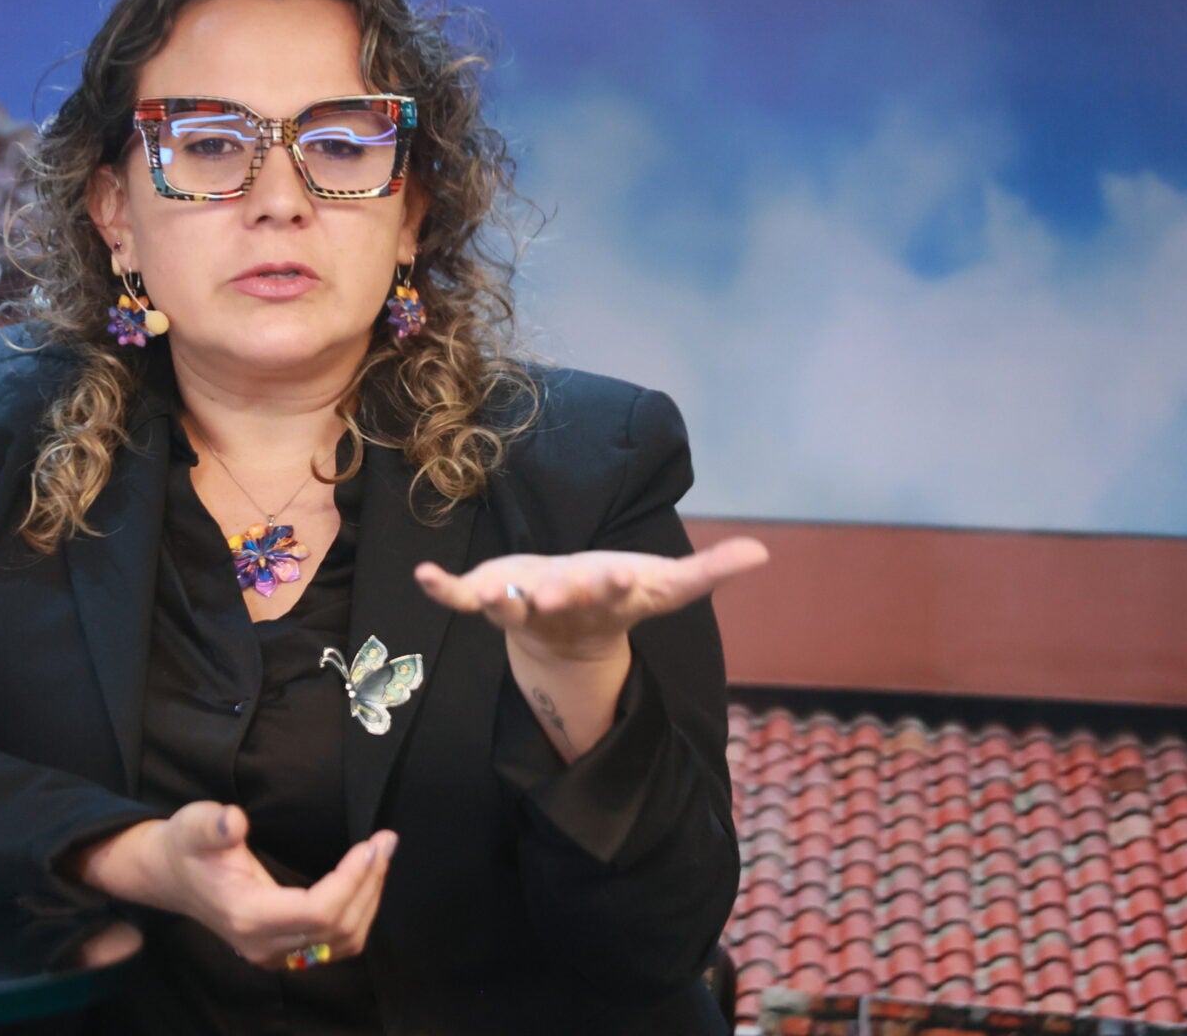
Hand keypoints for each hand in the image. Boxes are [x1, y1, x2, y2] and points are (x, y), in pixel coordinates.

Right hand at [78, 801, 395, 970]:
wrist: (169, 875)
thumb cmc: (186, 846)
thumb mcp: (194, 824)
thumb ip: (213, 824)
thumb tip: (234, 821)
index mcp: (247, 915)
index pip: (319, 911)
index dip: (353, 879)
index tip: (372, 843)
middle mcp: (263, 943)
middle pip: (338, 928)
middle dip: (370, 883)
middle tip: (385, 841)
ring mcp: (273, 952)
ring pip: (342, 942)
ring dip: (369, 901)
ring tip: (379, 858)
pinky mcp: (282, 950)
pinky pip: (333, 944)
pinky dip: (357, 915)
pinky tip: (363, 881)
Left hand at [413, 538, 768, 661]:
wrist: (566, 635)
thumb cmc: (618, 597)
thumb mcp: (662, 585)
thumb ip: (710, 572)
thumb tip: (765, 553)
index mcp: (603, 600)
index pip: (611, 595)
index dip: (612, 587)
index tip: (617, 576)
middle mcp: (560, 607)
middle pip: (558, 604)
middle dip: (557, 598)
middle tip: (555, 591)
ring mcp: (520, 605)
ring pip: (507, 607)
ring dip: (498, 601)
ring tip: (488, 594)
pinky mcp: (487, 594)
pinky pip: (458, 595)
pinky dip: (440, 588)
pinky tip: (421, 574)